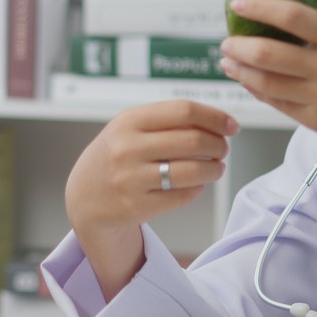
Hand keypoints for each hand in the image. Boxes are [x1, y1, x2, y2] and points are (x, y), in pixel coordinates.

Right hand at [66, 100, 237, 296]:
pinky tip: (196, 184)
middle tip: (223, 149)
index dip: (215, 117)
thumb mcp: (131, 128)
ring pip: (193, 170)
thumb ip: (168, 121)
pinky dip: (198, 188)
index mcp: (128, 121)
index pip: (184, 111)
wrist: (84, 196)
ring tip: (215, 168)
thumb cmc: (116, 156)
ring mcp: (131, 178)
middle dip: (218, 145)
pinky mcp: (137, 205)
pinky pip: (183, 195)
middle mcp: (127, 147)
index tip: (231, 126)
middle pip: (193, 140)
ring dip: (214, 169)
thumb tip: (218, 122)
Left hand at [218, 0, 316, 157]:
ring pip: (268, 82)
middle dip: (240, 44)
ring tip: (227, 58)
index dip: (261, 7)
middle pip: (272, 53)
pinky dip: (255, 89)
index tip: (238, 1)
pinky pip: (277, 103)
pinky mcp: (316, 121)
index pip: (294, 16)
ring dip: (240, 69)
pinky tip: (246, 78)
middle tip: (227, 37)